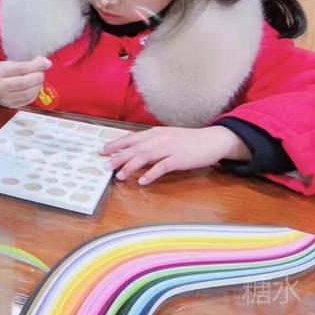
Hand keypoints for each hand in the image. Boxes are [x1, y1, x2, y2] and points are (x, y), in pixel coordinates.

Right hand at [0, 57, 51, 107]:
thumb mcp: (6, 64)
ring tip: (38, 79)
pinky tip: (34, 87)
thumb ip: (25, 64)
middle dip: (38, 76)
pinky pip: (27, 100)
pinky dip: (35, 93)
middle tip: (41, 72)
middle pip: (25, 83)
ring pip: (28, 93)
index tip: (47, 63)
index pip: (20, 69)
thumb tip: (45, 63)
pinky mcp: (10, 106)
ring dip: (38, 85)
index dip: (36, 66)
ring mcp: (4, 99)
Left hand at [101, 125, 250, 185]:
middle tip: (105, 166)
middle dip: (118, 157)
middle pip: (134, 148)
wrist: (212, 139)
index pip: (130, 139)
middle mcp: (159, 139)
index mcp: (154, 133)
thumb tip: (132, 143)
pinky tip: (142, 181)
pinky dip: (151, 174)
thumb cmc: (188, 140)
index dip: (115, 145)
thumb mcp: (166, 135)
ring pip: (145, 157)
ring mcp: (169, 148)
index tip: (102, 151)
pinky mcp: (179, 159)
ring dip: (130, 167)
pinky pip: (162, 167)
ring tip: (119, 176)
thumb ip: (150, 140)